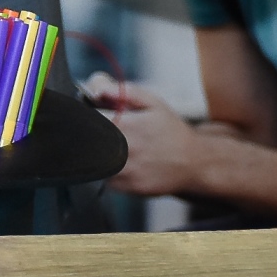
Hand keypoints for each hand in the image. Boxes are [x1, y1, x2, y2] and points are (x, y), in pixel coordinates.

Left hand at [91, 79, 199, 198]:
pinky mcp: (126, 188)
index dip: (83, 115)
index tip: (88, 114)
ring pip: (92, 160)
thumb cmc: (170, 130)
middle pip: (86, 142)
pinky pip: (104, 177)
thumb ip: (122, 92)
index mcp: (127, 125)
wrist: (193, 163)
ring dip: (96, 152)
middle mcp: (124, 150)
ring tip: (115, 147)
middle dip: (87, 134)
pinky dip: (107, 168)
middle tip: (102, 131)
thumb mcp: (152, 102)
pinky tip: (122, 162)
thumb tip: (97, 88)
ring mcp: (125, 172)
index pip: (87, 119)